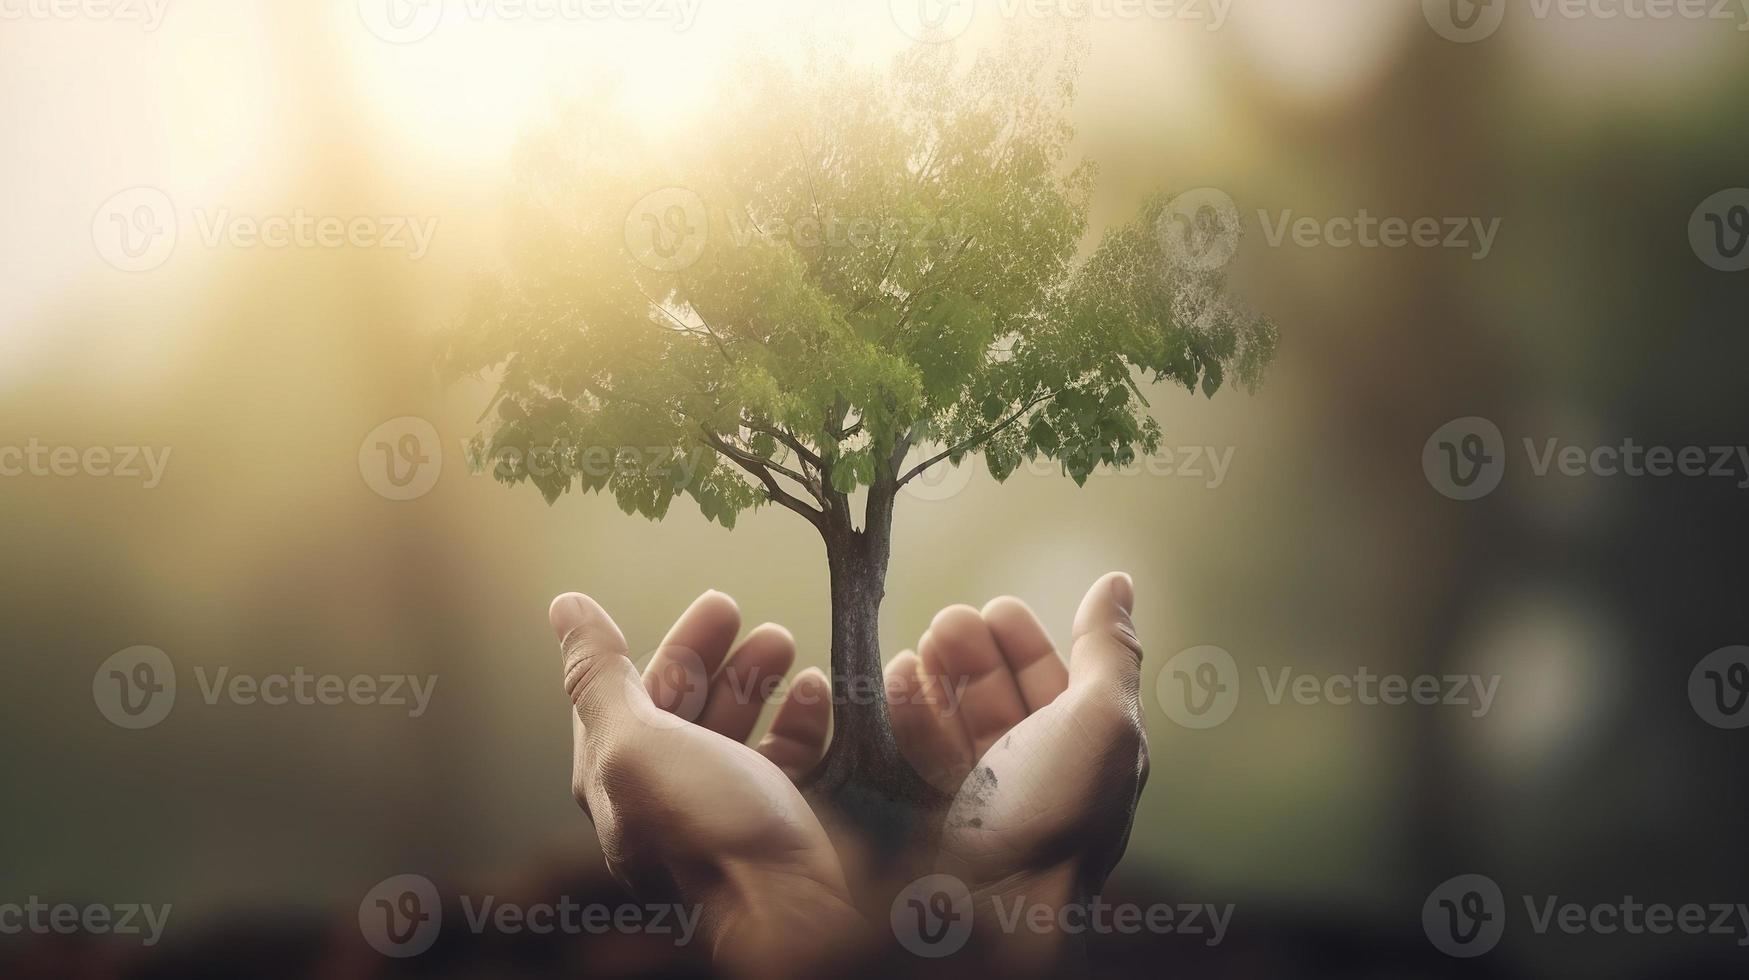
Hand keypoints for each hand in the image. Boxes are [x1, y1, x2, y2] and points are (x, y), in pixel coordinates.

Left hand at [550, 590, 861, 976]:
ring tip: (782, 642)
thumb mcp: (635, 743)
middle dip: (710, 656)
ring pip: (733, 730)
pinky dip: (799, 721)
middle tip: (742, 614)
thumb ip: (600, 677)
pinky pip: (784, 762)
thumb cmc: (706, 829)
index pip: (624, 697)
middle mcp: (664, 798)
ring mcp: (721, 812)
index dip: (664, 646)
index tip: (711, 605)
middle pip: (681, 709)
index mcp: (618, 780)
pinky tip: (814, 692)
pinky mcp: (775, 825)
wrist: (787, 912)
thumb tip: (566, 606)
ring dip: (755, 680)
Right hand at [884, 573, 1148, 957]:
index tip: (998, 609)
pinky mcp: (924, 808)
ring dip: (935, 676)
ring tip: (920, 650)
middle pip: (997, 696)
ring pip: (951, 718)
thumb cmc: (1060, 813)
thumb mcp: (1104, 720)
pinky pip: (910, 747)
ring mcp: (974, 794)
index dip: (1027, 645)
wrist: (998, 902)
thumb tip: (1117, 582)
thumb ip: (1109, 649)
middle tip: (948, 622)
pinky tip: (896, 680)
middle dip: (973, 653)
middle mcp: (1029, 775)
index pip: (1054, 686)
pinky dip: (903, 709)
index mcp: (1081, 755)